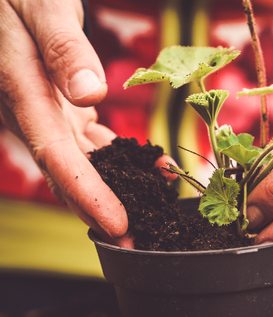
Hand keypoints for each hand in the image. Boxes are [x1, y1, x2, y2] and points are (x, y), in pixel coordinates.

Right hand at [0, 0, 140, 246]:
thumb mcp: (42, 7)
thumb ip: (62, 47)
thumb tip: (89, 92)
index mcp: (24, 92)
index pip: (57, 156)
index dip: (87, 194)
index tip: (117, 224)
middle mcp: (34, 111)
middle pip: (68, 172)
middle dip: (101, 208)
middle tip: (136, 239)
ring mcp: (48, 111)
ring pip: (81, 162)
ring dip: (114, 187)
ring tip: (150, 207)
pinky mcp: (62, 107)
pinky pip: (90, 141)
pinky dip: (120, 157)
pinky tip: (148, 165)